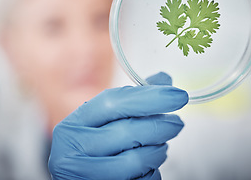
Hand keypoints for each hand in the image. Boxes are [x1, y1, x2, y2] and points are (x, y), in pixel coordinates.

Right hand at [48, 72, 187, 179]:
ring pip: (135, 160)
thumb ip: (131, 100)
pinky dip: (152, 172)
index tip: (177, 95)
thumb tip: (163, 80)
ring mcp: (85, 174)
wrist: (73, 179)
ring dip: (158, 151)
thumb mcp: (101, 122)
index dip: (149, 97)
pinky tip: (149, 166)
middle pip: (127, 131)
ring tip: (161, 145)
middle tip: (176, 122)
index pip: (113, 102)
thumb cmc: (90, 148)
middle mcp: (73, 149)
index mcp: (74, 124)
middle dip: (160, 125)